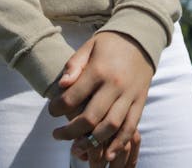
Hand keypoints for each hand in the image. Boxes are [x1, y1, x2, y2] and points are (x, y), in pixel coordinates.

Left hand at [48, 31, 153, 161]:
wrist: (140, 38)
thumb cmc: (109, 43)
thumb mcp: (89, 46)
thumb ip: (74, 65)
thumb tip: (61, 86)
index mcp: (99, 69)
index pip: (74, 96)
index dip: (58, 108)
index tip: (51, 111)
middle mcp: (115, 84)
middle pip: (91, 117)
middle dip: (71, 131)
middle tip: (57, 135)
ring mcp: (129, 95)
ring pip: (111, 126)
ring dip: (92, 142)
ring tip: (76, 147)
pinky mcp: (140, 102)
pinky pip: (130, 127)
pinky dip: (119, 143)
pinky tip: (106, 153)